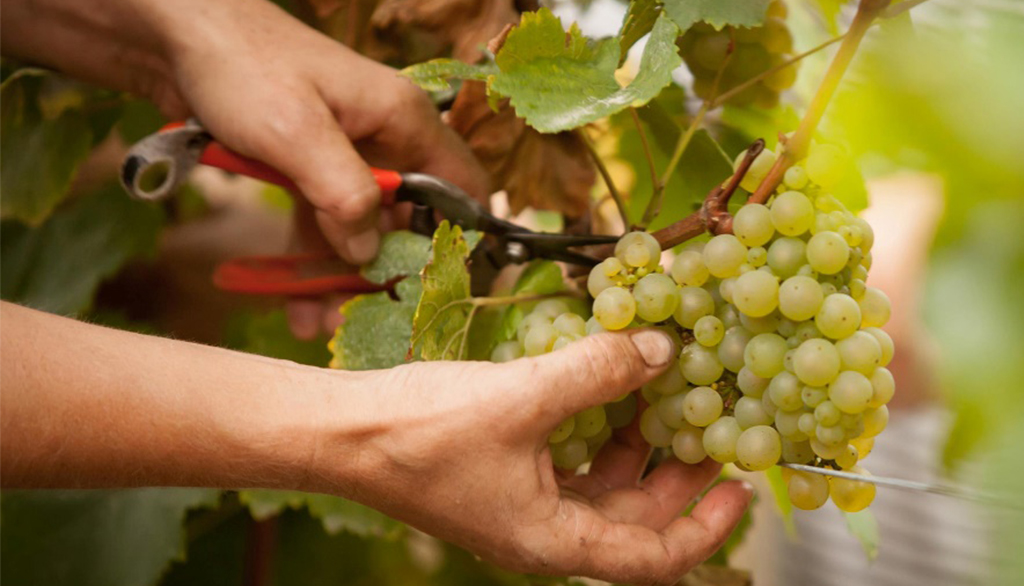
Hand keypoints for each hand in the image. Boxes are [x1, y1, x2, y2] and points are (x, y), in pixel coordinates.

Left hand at [158, 0, 490, 337]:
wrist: (174, 34)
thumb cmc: (243, 67)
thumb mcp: (296, 132)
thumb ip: (343, 193)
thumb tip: (369, 250)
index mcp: (402, 122)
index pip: (462, 185)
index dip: (462, 238)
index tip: (441, 289)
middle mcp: (384, 140)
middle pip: (406, 220)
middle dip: (387, 272)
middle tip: (362, 321)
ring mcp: (344, 156)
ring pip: (361, 228)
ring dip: (342, 277)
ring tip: (318, 324)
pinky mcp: (308, 169)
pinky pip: (321, 222)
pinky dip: (310, 260)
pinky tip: (294, 302)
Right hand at [313, 330, 751, 583]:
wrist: (341, 432)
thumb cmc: (420, 432)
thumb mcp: (522, 398)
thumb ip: (596, 372)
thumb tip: (661, 348)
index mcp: (551, 542)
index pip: (653, 558)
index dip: (706, 527)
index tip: (742, 488)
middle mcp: (542, 532)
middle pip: (634, 519)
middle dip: (678, 475)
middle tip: (716, 427)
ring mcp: (521, 505)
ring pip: (603, 488)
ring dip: (639, 449)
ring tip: (670, 399)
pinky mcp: (504, 474)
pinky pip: (571, 462)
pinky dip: (598, 431)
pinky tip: (609, 389)